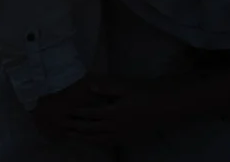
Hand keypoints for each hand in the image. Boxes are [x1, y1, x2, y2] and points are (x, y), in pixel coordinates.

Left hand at [62, 77, 186, 144]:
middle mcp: (115, 126)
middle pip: (91, 129)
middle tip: (63, 127)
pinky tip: (95, 141)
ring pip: (99, 139)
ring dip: (84, 138)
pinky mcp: (129, 138)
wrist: (166, 105)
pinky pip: (110, 143)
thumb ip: (107, 87)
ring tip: (72, 137)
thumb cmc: (146, 91)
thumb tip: (90, 86)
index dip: (78, 113)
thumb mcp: (127, 86)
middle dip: (76, 128)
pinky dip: (99, 143)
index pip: (91, 114)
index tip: (66, 112)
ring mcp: (122, 134)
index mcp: (113, 112)